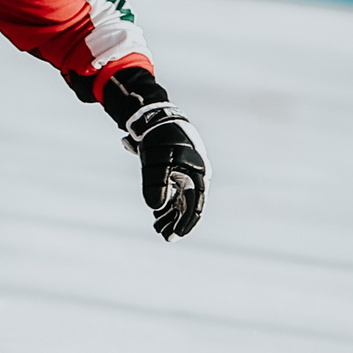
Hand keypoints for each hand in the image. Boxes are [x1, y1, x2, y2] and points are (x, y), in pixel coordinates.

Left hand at [104, 68, 208, 239]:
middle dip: (176, 221)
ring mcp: (186, 172)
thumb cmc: (159, 138)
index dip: (186, 221)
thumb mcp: (156, 161)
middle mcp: (195, 174)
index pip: (195, 203)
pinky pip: (174, 191)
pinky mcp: (175, 170)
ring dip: (170, 214)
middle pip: (188, 204)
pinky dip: (167, 203)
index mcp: (197, 173)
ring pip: (180, 199)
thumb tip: (156, 207)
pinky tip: (158, 213)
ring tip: (158, 227)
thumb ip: (156, 184)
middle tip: (164, 235)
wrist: (155, 117)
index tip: (175, 235)